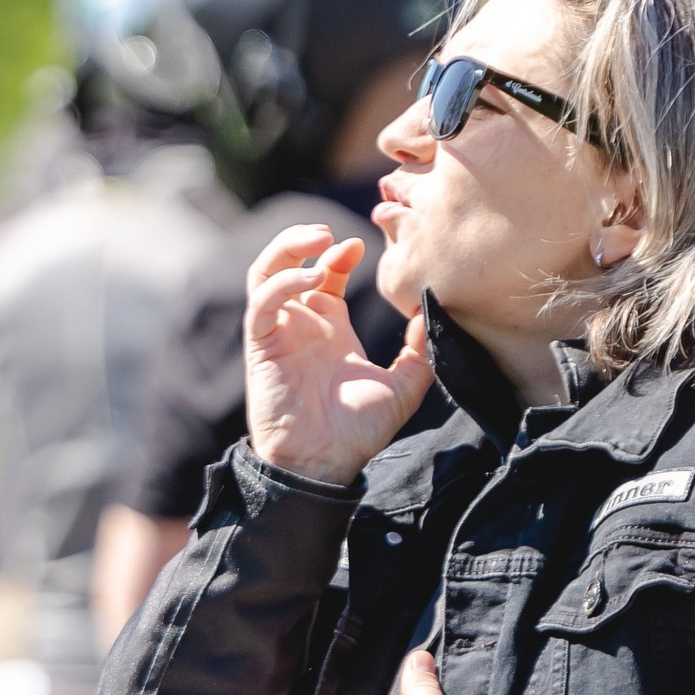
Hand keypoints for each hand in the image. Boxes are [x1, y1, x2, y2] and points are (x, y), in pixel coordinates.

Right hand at [243, 226, 434, 485]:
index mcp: (329, 329)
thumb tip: (432, 316)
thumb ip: (419, 352)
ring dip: (286, 250)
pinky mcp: (262, 344)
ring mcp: (278, 332)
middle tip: (330, 232)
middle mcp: (300, 324)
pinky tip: (313, 279)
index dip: (338, 254)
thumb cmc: (357, 432)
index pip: (324, 275)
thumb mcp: (402, 387)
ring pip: (265, 273)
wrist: (324, 462)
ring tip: (316, 239)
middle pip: (287, 264)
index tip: (362, 244)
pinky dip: (284, 282)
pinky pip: (262, 302)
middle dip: (303, 240)